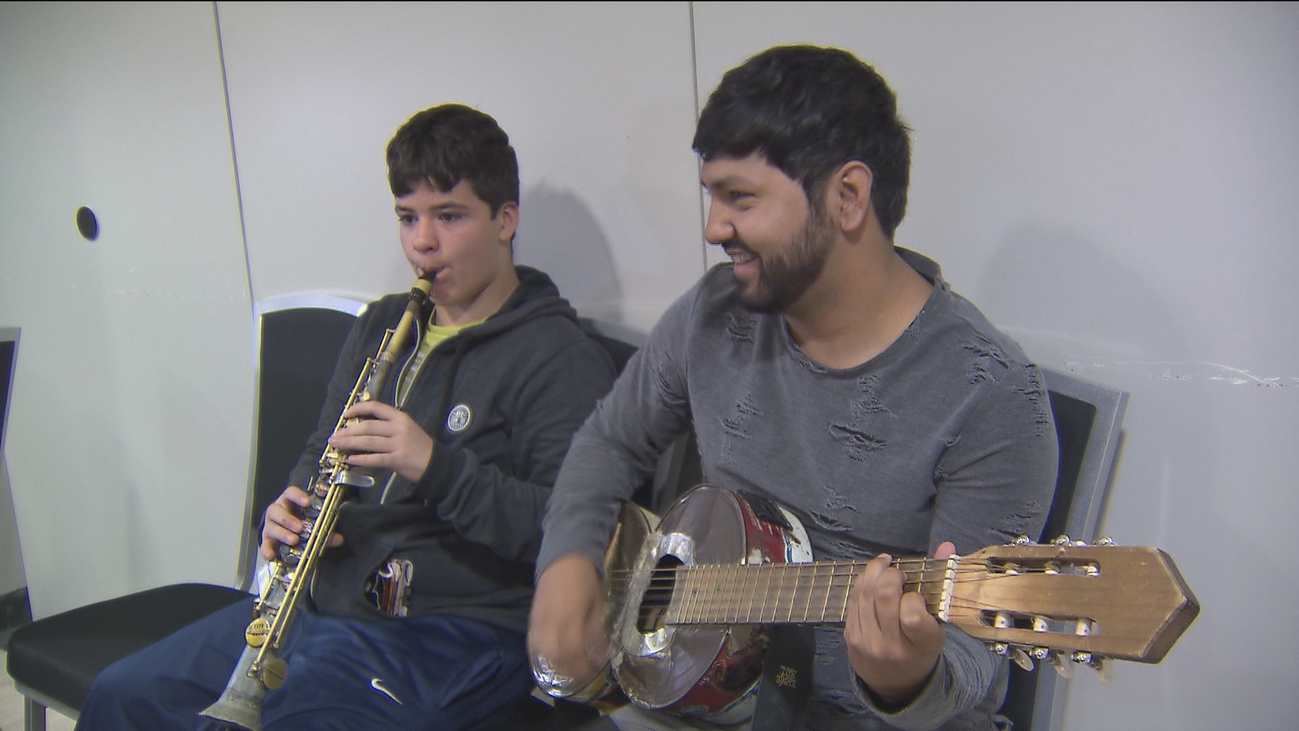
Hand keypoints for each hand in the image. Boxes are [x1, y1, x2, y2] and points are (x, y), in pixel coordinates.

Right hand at [260, 485, 343, 560]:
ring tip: (293, 540)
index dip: (298, 496)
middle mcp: (278, 511)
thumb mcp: (314, 524)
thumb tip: (339, 538)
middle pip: (277, 511)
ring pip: (271, 526)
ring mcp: (270, 525)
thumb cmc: (302, 523)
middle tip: (300, 527)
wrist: (288, 534)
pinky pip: (264, 544)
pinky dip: (267, 550)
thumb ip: (326, 530)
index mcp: (290, 502)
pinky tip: (271, 555)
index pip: (290, 493)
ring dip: (282, 533)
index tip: (307, 502)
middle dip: (288, 519)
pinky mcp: (267, 540)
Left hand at [328, 400, 434, 483]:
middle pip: (368, 427)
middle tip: (334, 436)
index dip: (358, 409)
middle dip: (348, 431)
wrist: (437, 464)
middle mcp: (398, 428)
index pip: (376, 407)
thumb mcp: (407, 429)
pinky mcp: (397, 460)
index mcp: (400, 417)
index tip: (345, 414)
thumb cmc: (420, 447)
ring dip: (349, 443)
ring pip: (368, 442)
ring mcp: (398, 444)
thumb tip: (362, 430)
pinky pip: (375, 458)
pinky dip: (361, 459)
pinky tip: (350, 460)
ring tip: (336, 445)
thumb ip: (388, 427)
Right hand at [527, 554, 608, 695]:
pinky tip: (550, 659)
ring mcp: (539, 620)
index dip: (582, 667)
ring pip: (542, 652)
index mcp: (572, 618)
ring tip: (565, 671)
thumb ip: (597, 632)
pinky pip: (533, 643)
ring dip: (553, 665)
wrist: (564, 557)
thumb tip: (601, 656)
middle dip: (568, 670)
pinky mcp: (532, 618)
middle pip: (556, 657)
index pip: (574, 653)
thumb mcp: (597, 604)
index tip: (592, 673)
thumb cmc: (586, 580)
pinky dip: (541, 655)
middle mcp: (552, 623)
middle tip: (579, 676)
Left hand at [845, 541, 956, 706]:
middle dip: (892, 575)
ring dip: (875, 572)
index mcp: (922, 645)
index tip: (917, 594)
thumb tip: (946, 545)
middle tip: (899, 574)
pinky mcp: (851, 637)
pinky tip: (873, 579)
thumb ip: (942, 582)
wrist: (895, 683)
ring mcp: (869, 643)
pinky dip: (863, 583)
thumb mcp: (938, 624)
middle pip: (885, 596)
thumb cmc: (921, 648)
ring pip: (865, 593)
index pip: (913, 616)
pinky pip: (854, 600)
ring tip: (886, 567)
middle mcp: (893, 647)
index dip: (914, 597)